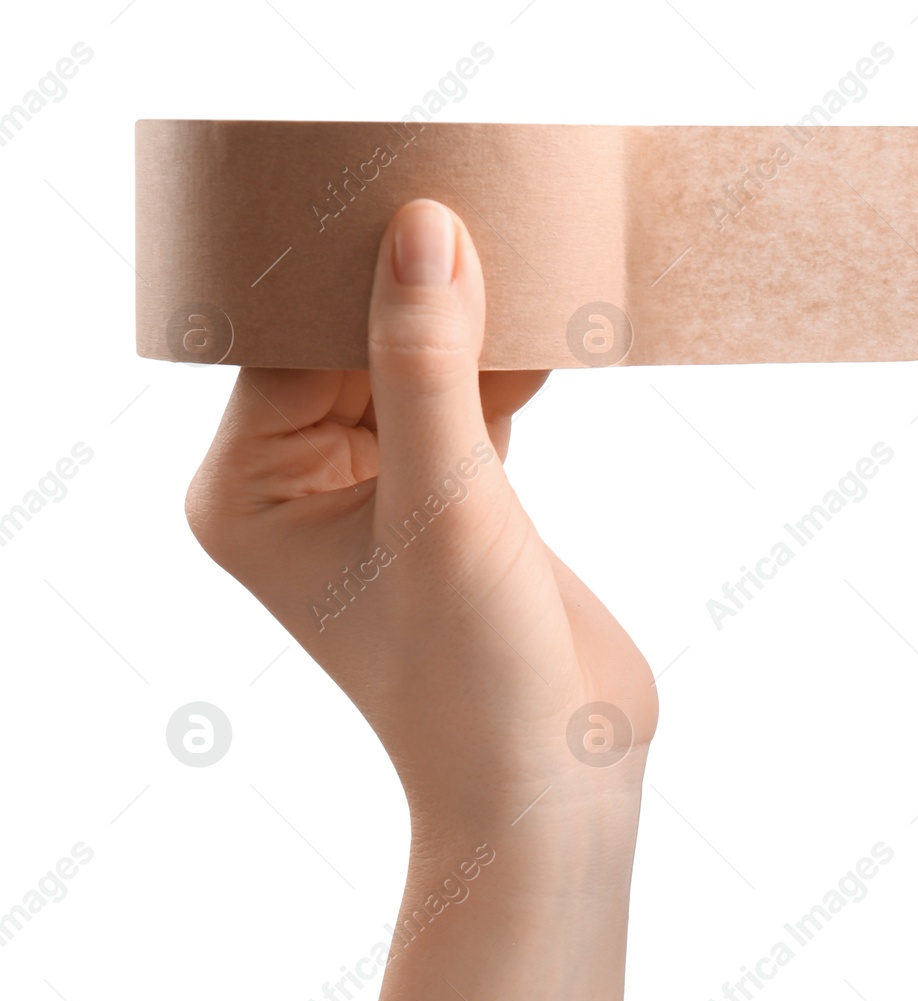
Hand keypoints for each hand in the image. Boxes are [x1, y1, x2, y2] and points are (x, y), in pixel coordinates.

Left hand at [186, 199, 655, 1000]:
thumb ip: (428, 364)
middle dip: (419, 283)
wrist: (553, 781)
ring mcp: (382, 491)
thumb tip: (421, 228)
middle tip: (486, 207)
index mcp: (251, 486)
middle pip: (352, 340)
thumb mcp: (444, 504)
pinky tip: (556, 322)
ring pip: (421, 365)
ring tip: (531, 251)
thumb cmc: (469, 672)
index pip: (289, 339)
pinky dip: (511, 365)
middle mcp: (302, 482)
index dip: (349, 265)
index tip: (422, 191)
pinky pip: (473, 402)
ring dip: (474, 318)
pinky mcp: (457, 500)